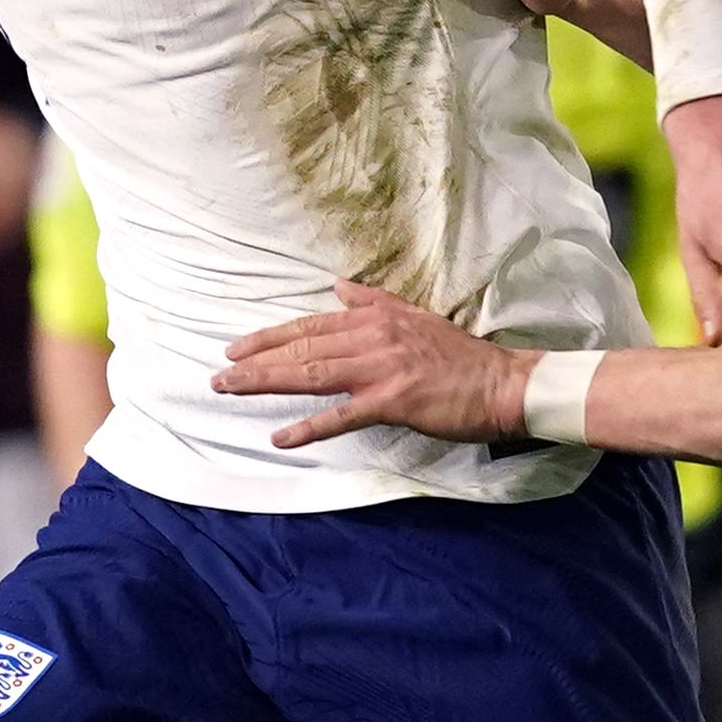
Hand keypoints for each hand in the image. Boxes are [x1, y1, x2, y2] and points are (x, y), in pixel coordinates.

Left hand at [213, 282, 531, 450]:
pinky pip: (341, 416)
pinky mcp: (393, 401)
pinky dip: (308, 427)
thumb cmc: (460, 356)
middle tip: (219, 375)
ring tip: (232, 390)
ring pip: (312, 374)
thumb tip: (339, 285)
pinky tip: (280, 436)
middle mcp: (372, 338)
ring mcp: (381, 369)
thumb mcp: (415, 315)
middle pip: (302, 348)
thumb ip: (373, 301)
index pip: (310, 325)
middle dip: (256, 361)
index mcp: (376, 318)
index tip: (236, 348)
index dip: (269, 337)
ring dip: (267, 383)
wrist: (502, 383)